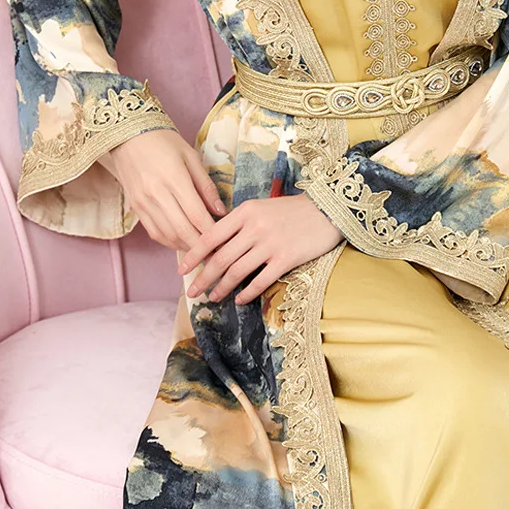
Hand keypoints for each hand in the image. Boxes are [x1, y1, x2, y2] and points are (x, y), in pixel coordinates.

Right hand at [97, 128, 226, 250]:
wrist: (127, 136)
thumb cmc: (163, 141)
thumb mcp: (190, 156)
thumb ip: (206, 185)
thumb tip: (221, 211)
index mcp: (174, 178)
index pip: (197, 215)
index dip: (213, 232)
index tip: (225, 240)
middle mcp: (156, 194)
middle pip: (184, 230)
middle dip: (202, 246)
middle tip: (217, 252)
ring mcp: (143, 203)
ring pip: (169, 236)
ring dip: (187, 246)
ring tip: (202, 250)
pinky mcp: (135, 208)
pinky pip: (155, 232)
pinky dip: (170, 242)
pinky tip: (182, 242)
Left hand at [178, 194, 341, 305]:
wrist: (327, 210)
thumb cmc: (291, 210)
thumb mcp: (260, 208)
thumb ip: (240, 224)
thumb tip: (216, 247)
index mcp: (245, 212)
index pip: (211, 236)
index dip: (193, 255)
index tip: (182, 269)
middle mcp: (254, 227)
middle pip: (220, 258)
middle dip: (203, 278)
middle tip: (192, 292)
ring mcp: (270, 243)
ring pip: (237, 271)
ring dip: (222, 288)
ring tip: (213, 298)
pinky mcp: (286, 258)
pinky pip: (260, 280)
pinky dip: (247, 292)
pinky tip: (240, 299)